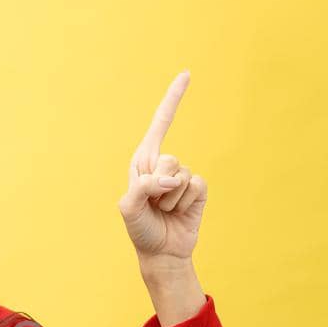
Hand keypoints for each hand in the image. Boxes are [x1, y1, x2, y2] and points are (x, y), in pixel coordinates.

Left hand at [117, 71, 206, 260]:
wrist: (162, 252)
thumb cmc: (141, 229)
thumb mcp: (130, 209)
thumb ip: (144, 187)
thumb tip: (171, 178)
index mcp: (143, 161)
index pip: (161, 123)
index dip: (173, 99)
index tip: (186, 74)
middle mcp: (163, 164)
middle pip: (169, 160)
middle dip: (159, 186)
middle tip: (153, 204)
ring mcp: (181, 177)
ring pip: (182, 176)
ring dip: (171, 200)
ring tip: (163, 211)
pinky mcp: (198, 190)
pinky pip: (197, 186)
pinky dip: (187, 203)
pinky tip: (179, 212)